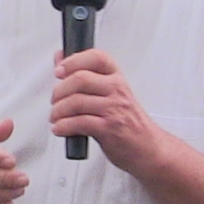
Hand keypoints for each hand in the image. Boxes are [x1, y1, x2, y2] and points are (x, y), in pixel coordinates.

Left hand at [50, 49, 168, 172]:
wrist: (147, 147)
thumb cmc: (128, 121)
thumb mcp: (110, 93)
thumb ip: (85, 75)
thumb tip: (60, 56)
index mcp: (117, 78)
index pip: (97, 57)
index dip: (74, 61)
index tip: (59, 70)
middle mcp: (117, 90)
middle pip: (81, 79)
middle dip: (59, 91)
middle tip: (55, 100)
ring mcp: (114, 109)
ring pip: (77, 102)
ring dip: (58, 111)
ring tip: (55, 117)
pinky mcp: (109, 129)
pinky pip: (79, 123)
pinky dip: (63, 126)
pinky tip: (60, 129)